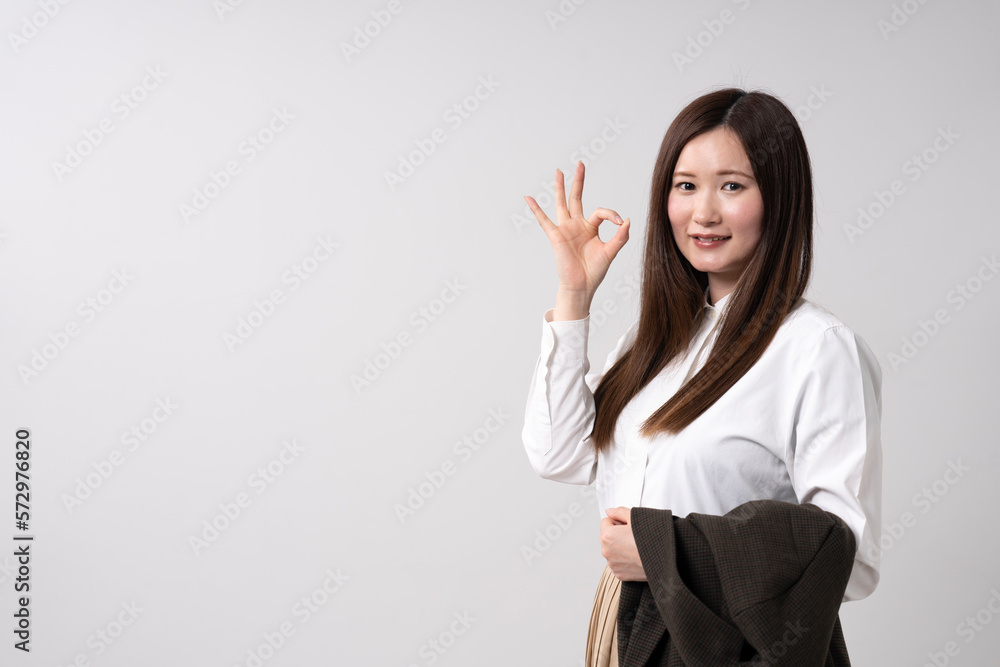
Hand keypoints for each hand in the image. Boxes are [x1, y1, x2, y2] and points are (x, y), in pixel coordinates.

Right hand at [524, 161, 629, 305]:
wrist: (582, 286)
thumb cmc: (595, 271)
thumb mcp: (611, 251)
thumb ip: (620, 236)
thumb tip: (628, 220)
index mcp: (590, 228)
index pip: (600, 212)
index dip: (612, 214)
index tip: (621, 223)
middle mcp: (577, 225)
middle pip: (577, 198)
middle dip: (579, 181)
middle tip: (580, 164)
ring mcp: (565, 229)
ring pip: (562, 204)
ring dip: (561, 188)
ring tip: (559, 172)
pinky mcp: (556, 237)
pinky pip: (544, 221)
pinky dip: (536, 210)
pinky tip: (528, 198)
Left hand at [600, 506, 645, 580]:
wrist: (665, 559)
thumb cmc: (652, 538)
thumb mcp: (636, 517)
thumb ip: (619, 512)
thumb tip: (609, 512)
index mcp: (607, 536)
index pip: (606, 521)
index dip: (618, 521)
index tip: (627, 525)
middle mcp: (607, 552)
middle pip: (607, 537)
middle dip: (617, 535)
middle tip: (633, 536)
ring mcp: (613, 564)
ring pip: (612, 550)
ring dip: (620, 548)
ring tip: (636, 546)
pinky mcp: (620, 574)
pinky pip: (618, 563)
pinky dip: (625, 560)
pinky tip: (636, 556)